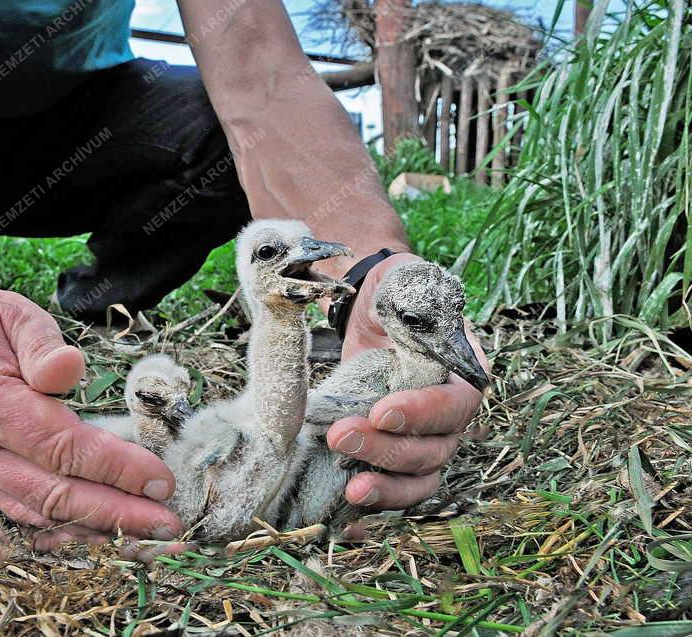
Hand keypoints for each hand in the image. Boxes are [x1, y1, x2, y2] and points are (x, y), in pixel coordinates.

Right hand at [0, 286, 182, 549]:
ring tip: (150, 538)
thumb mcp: (16, 316)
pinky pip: (27, 515)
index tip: (160, 480)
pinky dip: (70, 529)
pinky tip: (108, 534)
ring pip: (42, 514)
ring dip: (99, 530)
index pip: (59, 446)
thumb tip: (71, 368)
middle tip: (168, 525)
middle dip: (116, 514)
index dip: (114, 468)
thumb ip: (43, 344)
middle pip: (54, 494)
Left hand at [327, 253, 487, 521]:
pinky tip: (344, 522)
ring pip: (418, 482)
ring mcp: (423, 442)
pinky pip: (391, 494)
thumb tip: (406, 306)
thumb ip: (410, 294)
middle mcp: (450, 416)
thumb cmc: (392, 293)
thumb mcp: (403, 282)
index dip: (422, 413)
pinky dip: (371, 513)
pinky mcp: (391, 458)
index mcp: (465, 373)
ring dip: (386, 490)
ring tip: (350, 488)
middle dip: (388, 451)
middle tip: (340, 435)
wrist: (371, 310)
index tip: (381, 411)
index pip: (457, 404)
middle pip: (436, 451)